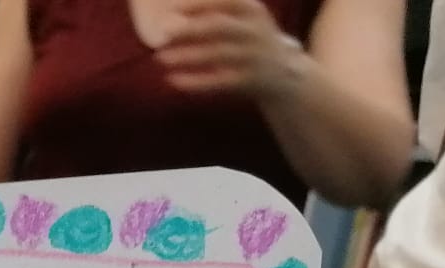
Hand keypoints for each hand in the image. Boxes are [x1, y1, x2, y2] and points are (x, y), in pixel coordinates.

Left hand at [154, 0, 304, 100]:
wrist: (284, 72)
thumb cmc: (250, 40)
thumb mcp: (243, 18)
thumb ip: (216, 12)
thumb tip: (171, 13)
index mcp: (252, 10)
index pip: (224, 2)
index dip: (197, 4)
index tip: (171, 9)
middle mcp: (255, 30)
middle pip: (219, 26)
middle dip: (189, 29)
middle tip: (162, 34)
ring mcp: (254, 56)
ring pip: (217, 54)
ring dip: (187, 56)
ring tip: (160, 58)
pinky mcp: (250, 80)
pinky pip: (219, 81)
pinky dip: (195, 81)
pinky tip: (173, 80)